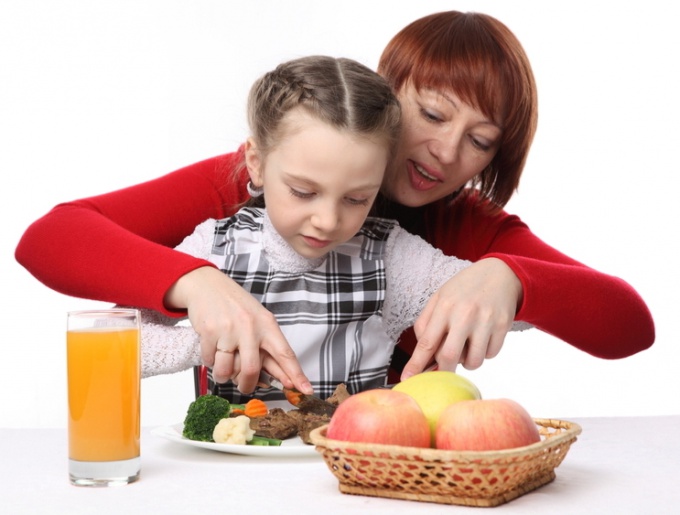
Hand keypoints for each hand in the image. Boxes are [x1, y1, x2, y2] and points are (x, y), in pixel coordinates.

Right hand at [164, 266, 312, 394]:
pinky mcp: (209, 332)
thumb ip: (269, 350)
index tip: (306, 390)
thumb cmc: (236, 307)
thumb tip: (285, 379)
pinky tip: (213, 350)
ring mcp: (229, 329)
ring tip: (223, 366)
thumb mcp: (258, 322)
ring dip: (223, 375)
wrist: (207, 285)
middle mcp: (250, 326)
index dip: (296, 374)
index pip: (285, 353)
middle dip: (247, 385)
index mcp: (267, 324)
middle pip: (252, 370)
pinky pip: (210, 361)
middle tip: (244, 386)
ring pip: (227, 370)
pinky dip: (210, 362)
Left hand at [401, 258, 522, 378]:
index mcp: (444, 307)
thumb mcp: (440, 297)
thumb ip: (426, 322)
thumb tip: (421, 351)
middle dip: (444, 369)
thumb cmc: (464, 289)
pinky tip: (482, 338)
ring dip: (467, 362)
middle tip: (444, 367)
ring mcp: (485, 321)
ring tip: (466, 346)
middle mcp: (464, 314)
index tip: (407, 378)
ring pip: (473, 361)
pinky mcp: (503, 326)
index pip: (427, 342)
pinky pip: (490, 355)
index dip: (416, 364)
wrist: (500, 274)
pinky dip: (484, 353)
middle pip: (449, 357)